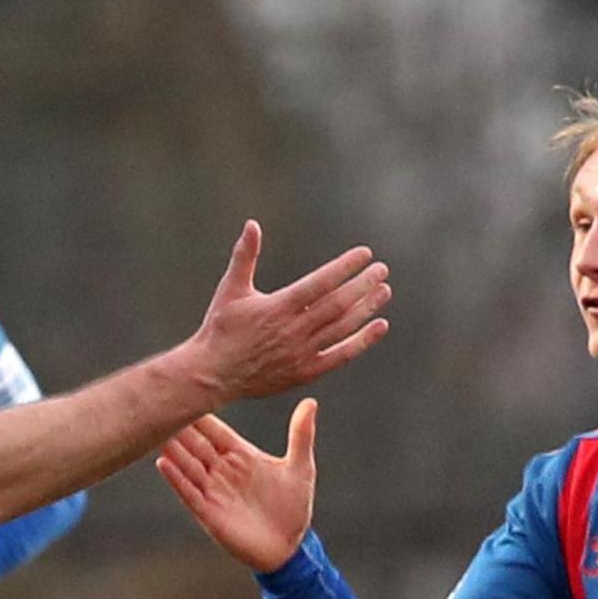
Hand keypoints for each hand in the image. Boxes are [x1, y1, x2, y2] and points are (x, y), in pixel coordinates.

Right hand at [156, 400, 319, 572]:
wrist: (288, 547)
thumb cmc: (292, 507)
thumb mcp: (299, 467)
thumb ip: (300, 434)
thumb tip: (310, 402)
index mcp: (240, 455)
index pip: (214, 429)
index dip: (202, 412)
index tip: (188, 388)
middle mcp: (222, 470)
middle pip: (195, 443)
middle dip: (180, 425)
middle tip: (163, 400)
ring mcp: (213, 490)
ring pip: (188, 464)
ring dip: (173, 447)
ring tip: (157, 427)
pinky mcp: (209, 512)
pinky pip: (189, 492)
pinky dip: (176, 478)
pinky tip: (163, 462)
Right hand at [183, 221, 390, 402]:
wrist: (213, 374)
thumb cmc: (221, 328)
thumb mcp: (231, 288)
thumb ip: (245, 256)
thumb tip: (252, 224)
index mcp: (278, 306)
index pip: (320, 282)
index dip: (345, 267)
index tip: (365, 255)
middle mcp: (293, 329)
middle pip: (338, 303)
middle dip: (362, 285)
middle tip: (382, 270)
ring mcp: (302, 353)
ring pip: (342, 327)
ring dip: (366, 309)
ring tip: (384, 291)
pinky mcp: (305, 372)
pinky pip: (340, 356)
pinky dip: (362, 341)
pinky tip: (379, 326)